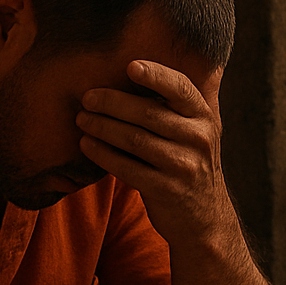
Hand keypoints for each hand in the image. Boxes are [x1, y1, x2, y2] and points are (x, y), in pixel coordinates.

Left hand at [76, 60, 231, 246]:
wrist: (203, 218)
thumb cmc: (187, 163)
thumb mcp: (194, 133)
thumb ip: (175, 106)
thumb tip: (134, 68)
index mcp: (203, 117)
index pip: (180, 88)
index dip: (156, 75)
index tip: (130, 66)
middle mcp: (198, 139)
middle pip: (149, 113)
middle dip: (112, 102)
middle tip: (87, 97)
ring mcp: (183, 166)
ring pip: (135, 139)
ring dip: (102, 127)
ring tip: (82, 119)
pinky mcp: (166, 190)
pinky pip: (127, 167)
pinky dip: (103, 154)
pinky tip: (87, 145)